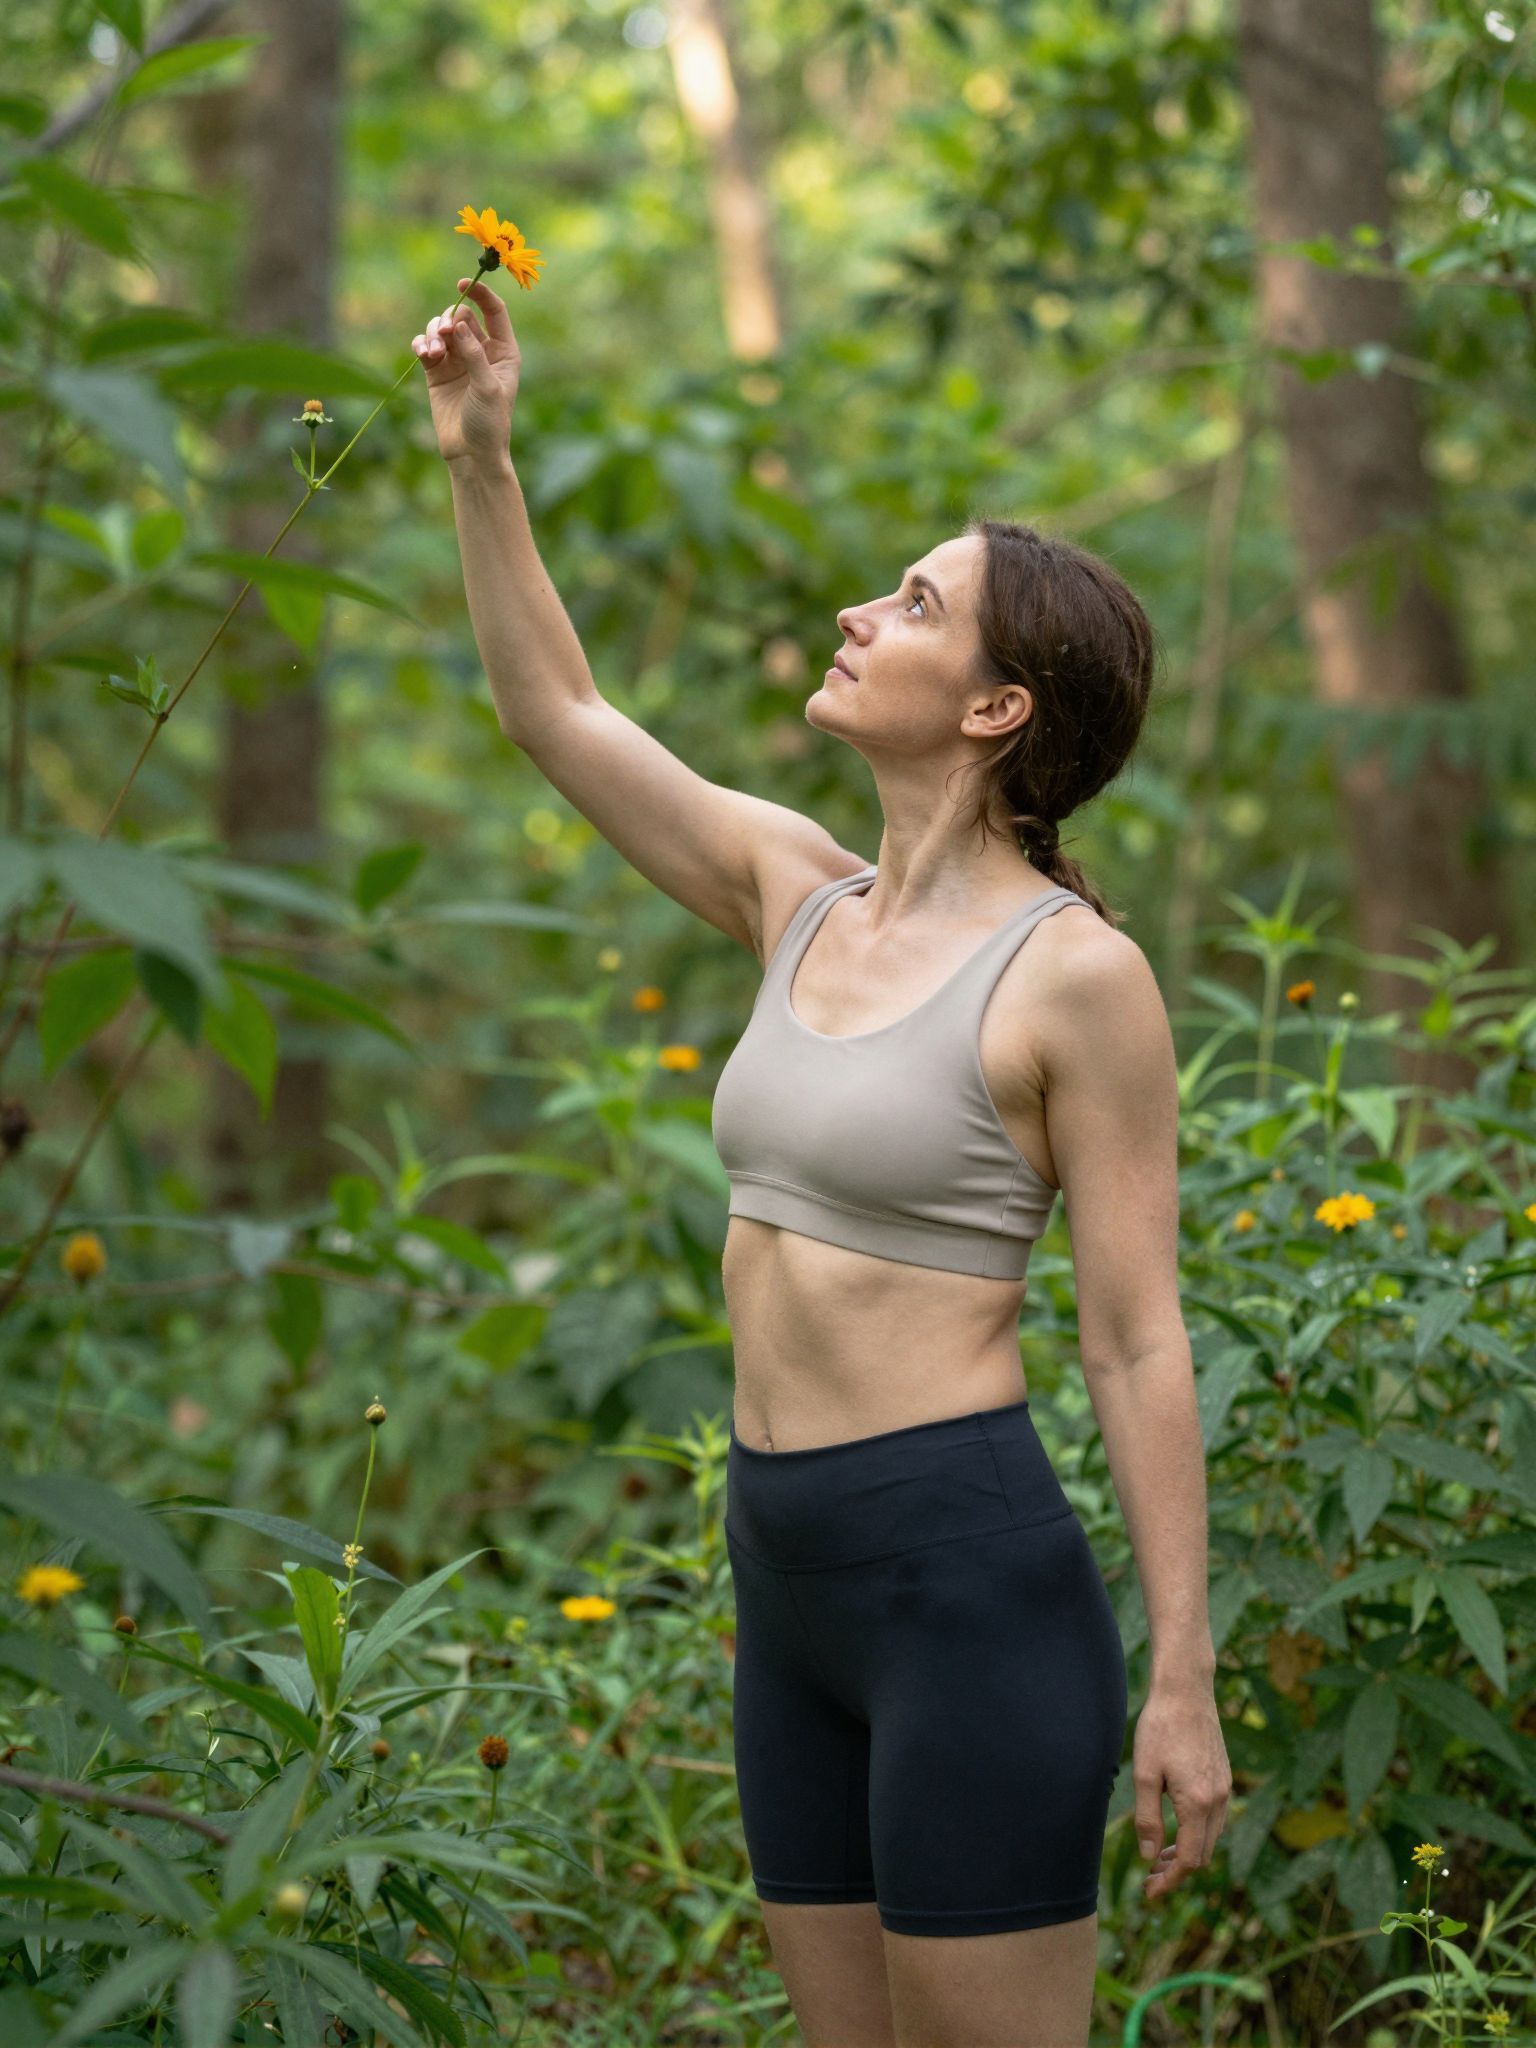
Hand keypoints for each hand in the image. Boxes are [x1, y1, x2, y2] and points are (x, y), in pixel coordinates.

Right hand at [410, 275, 520, 467]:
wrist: (471, 454)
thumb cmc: (489, 424)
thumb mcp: (488, 388)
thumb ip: (474, 355)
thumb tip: (457, 324)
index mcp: (503, 351)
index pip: (494, 311)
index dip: (479, 294)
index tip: (462, 283)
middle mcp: (481, 351)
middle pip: (461, 316)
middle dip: (448, 319)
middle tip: (442, 333)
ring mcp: (458, 360)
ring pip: (440, 329)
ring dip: (432, 333)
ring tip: (432, 352)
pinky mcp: (437, 371)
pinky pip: (425, 346)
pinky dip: (421, 344)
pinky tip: (422, 353)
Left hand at [1133, 1682, 1231, 1902]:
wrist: (1186, 1689)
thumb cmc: (1159, 1727)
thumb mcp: (1144, 1774)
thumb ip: (1147, 1819)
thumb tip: (1150, 1857)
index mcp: (1199, 1803)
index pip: (1190, 1860)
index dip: (1170, 1881)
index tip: (1150, 1893)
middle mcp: (1219, 1800)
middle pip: (1204, 1854)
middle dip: (1178, 1871)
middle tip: (1150, 1879)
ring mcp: (1225, 1787)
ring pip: (1211, 1837)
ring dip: (1188, 1852)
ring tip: (1160, 1856)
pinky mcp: (1224, 1776)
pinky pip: (1215, 1818)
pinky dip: (1197, 1832)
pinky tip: (1176, 1826)